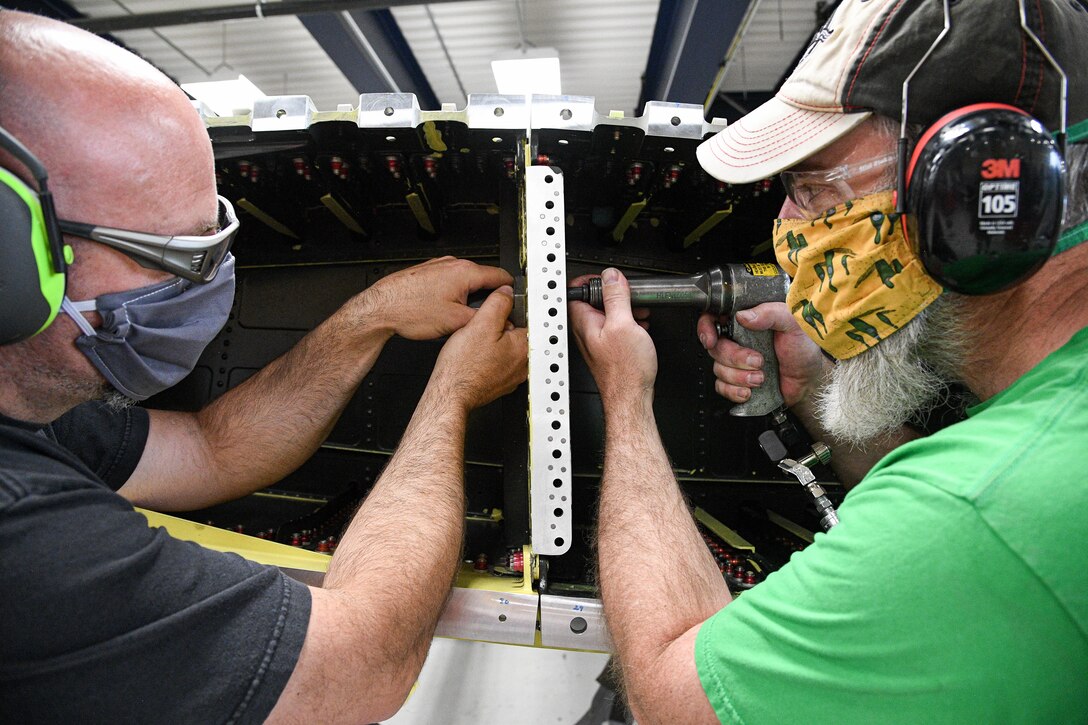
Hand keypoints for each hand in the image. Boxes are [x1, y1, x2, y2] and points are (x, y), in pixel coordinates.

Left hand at [367, 257, 513, 339]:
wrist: (380, 308)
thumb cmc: (410, 310)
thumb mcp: (456, 322)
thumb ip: (484, 319)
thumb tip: (498, 321)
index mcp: (466, 272)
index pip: (502, 276)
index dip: (511, 292)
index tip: (515, 302)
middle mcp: (453, 264)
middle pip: (483, 280)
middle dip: (488, 298)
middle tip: (486, 317)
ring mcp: (439, 267)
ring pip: (465, 283)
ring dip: (469, 298)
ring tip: (459, 318)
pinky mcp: (428, 273)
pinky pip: (450, 283)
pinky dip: (453, 295)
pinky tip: (443, 311)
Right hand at [429, 286, 527, 410]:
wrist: (450, 393)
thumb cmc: (463, 366)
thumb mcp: (480, 323)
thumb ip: (498, 303)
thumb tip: (506, 293)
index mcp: (524, 347)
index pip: (528, 319)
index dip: (511, 310)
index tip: (500, 311)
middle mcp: (523, 364)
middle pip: (517, 334)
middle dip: (502, 328)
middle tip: (483, 330)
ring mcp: (512, 377)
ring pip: (507, 349)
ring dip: (495, 344)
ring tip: (477, 345)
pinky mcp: (500, 384)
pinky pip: (499, 364)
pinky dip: (490, 359)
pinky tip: (476, 358)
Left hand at [568, 268, 656, 406]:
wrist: (631, 397)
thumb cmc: (625, 370)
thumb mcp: (624, 324)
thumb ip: (615, 297)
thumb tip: (611, 276)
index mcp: (583, 321)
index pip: (577, 290)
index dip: (593, 279)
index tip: (609, 278)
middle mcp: (586, 330)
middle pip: (594, 300)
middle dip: (614, 293)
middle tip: (628, 294)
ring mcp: (597, 340)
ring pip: (607, 313)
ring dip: (623, 308)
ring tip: (638, 310)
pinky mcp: (608, 348)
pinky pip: (614, 327)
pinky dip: (627, 322)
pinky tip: (639, 326)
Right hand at [696, 302, 827, 407]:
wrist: (809, 380)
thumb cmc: (803, 348)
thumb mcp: (793, 323)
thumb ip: (771, 313)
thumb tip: (745, 316)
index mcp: (748, 320)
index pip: (714, 317)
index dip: (706, 328)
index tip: (712, 339)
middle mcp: (738, 339)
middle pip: (716, 347)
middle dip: (734, 358)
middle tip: (757, 361)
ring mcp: (736, 362)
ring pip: (718, 369)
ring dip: (739, 377)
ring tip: (760, 377)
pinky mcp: (737, 381)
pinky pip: (721, 387)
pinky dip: (735, 391)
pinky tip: (750, 390)